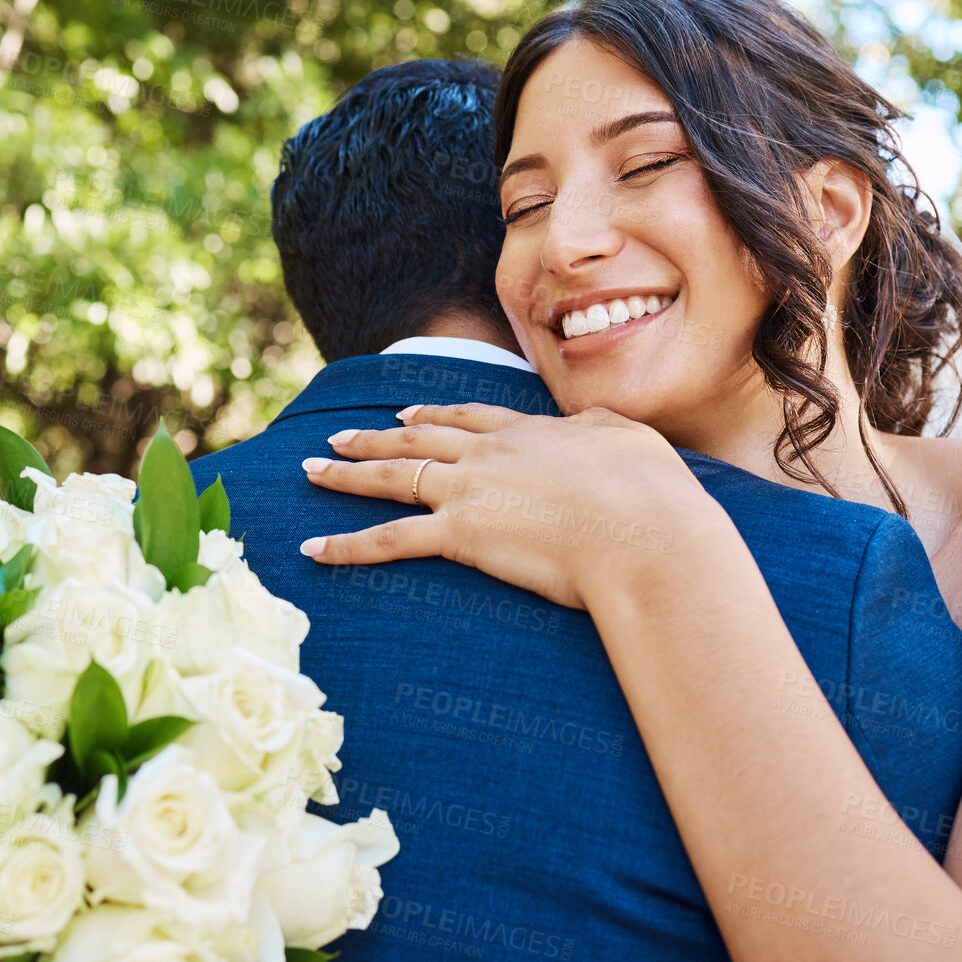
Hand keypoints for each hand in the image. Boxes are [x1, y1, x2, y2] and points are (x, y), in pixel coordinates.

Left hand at [298, 402, 720, 609]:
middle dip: (372, 436)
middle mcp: (490, 454)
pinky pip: (389, 541)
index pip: (469, 418)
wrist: (645, 530)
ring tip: (308, 471)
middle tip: (336, 436)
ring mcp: (470, 491)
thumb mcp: (633, 441)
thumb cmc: (653, 494)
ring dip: (345, 474)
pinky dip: (346, 546)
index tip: (406, 412)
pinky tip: (314, 549)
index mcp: (530, 431)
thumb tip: (592, 426)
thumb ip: (601, 429)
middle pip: (417, 438)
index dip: (433, 414)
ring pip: (392, 477)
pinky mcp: (461, 535)